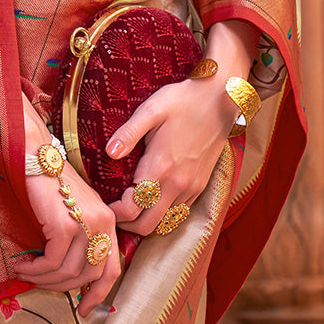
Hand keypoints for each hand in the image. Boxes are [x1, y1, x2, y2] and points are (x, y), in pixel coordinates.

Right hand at [12, 157, 120, 316]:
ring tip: (25, 272)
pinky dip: (35, 268)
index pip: (112, 269)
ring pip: (68, 271)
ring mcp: (85, 224)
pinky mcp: (65, 225)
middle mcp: (103, 223)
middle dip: (61, 287)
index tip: (83, 310)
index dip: (99, 294)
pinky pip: (51, 261)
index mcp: (108, 221)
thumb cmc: (48, 183)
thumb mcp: (72, 212)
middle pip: (88, 275)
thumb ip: (78, 239)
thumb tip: (67, 275)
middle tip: (38, 283)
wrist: (34, 155)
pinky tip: (22, 264)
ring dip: (43, 278)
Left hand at [108, 18, 259, 235]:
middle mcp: (177, 184)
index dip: (115, 212)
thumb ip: (128, 133)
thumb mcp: (151, 109)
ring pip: (164, 222)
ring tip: (129, 205)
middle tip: (113, 210)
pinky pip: (178, 212)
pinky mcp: (200, 185)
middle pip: (147, 226)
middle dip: (127, 224)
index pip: (133, 209)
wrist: (220, 98)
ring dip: (144, 219)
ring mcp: (191, 187)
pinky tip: (151, 197)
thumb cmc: (183, 100)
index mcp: (161, 167)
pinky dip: (162, 213)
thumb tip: (108, 153)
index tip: (104, 203)